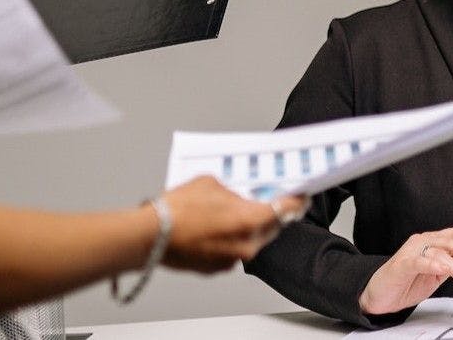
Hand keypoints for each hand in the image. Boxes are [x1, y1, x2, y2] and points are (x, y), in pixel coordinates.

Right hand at [159, 176, 307, 272]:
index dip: (297, 201)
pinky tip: (217, 228)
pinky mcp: (218, 268)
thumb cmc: (177, 210)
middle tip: (271, 201)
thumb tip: (238, 195)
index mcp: (251, 220)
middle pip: (273, 227)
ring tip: (233, 213)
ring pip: (253, 241)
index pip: (287, 210)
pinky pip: (234, 251)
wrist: (150, 236)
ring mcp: (232, 259)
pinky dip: (231, 240)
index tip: (302, 196)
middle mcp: (247, 244)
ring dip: (250, 228)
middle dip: (273, 214)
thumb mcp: (212, 183)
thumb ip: (234, 190)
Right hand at [358, 226, 452, 315]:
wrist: (379, 295)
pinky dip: (432, 264)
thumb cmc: (405, 283)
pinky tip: (443, 269)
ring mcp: (411, 252)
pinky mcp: (402, 264)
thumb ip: (451, 263)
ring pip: (438, 252)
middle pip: (449, 241)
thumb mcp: (436, 274)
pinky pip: (419, 261)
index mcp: (430, 243)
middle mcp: (421, 243)